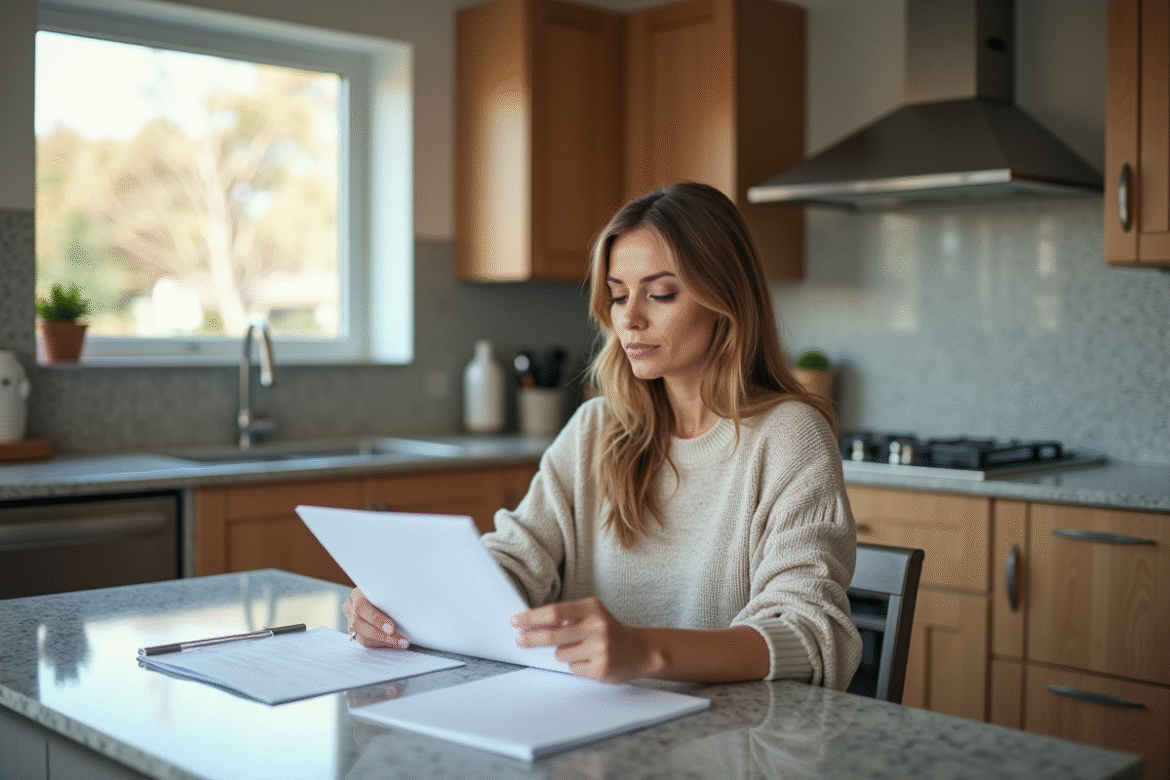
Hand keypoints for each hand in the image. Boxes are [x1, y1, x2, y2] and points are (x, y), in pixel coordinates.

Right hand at [342, 587, 409, 648]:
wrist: (380, 596)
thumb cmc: (386, 591)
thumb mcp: (386, 590)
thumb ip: (390, 597)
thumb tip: (406, 606)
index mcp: (357, 594)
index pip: (362, 607)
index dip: (376, 619)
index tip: (392, 628)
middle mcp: (351, 608)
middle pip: (360, 624)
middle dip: (381, 634)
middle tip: (400, 639)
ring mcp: (350, 621)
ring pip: (362, 637)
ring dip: (384, 641)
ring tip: (401, 643)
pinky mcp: (354, 633)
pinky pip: (366, 642)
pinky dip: (381, 644)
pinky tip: (393, 643)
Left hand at [510, 596, 663, 683]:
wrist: (641, 650)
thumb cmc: (609, 630)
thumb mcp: (592, 614)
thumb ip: (567, 617)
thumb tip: (532, 624)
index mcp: (592, 608)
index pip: (555, 611)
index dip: (532, 617)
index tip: (516, 620)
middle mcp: (597, 626)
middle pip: (552, 634)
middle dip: (531, 638)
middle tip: (520, 639)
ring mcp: (600, 648)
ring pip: (561, 654)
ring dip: (562, 653)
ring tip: (581, 649)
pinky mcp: (601, 668)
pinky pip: (573, 668)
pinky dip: (576, 665)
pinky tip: (590, 660)